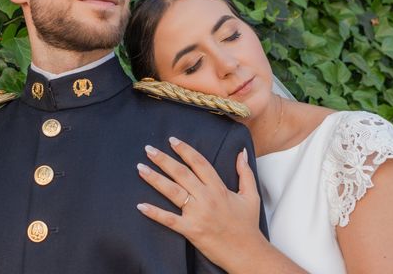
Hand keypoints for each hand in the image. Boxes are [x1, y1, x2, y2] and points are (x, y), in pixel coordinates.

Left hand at [136, 137, 265, 271]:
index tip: (172, 140)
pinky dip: (154, 213)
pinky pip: (169, 219)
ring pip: (172, 191)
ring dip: (155, 178)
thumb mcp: (251, 196)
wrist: (247, 253)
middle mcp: (206, 198)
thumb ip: (245, 172)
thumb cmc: (248, 225)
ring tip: (140, 168)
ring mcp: (197, 214)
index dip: (185, 150)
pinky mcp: (191, 230)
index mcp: (219, 188)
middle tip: (149, 149)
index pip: (199, 163)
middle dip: (163, 159)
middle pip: (181, 173)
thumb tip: (241, 153)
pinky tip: (141, 206)